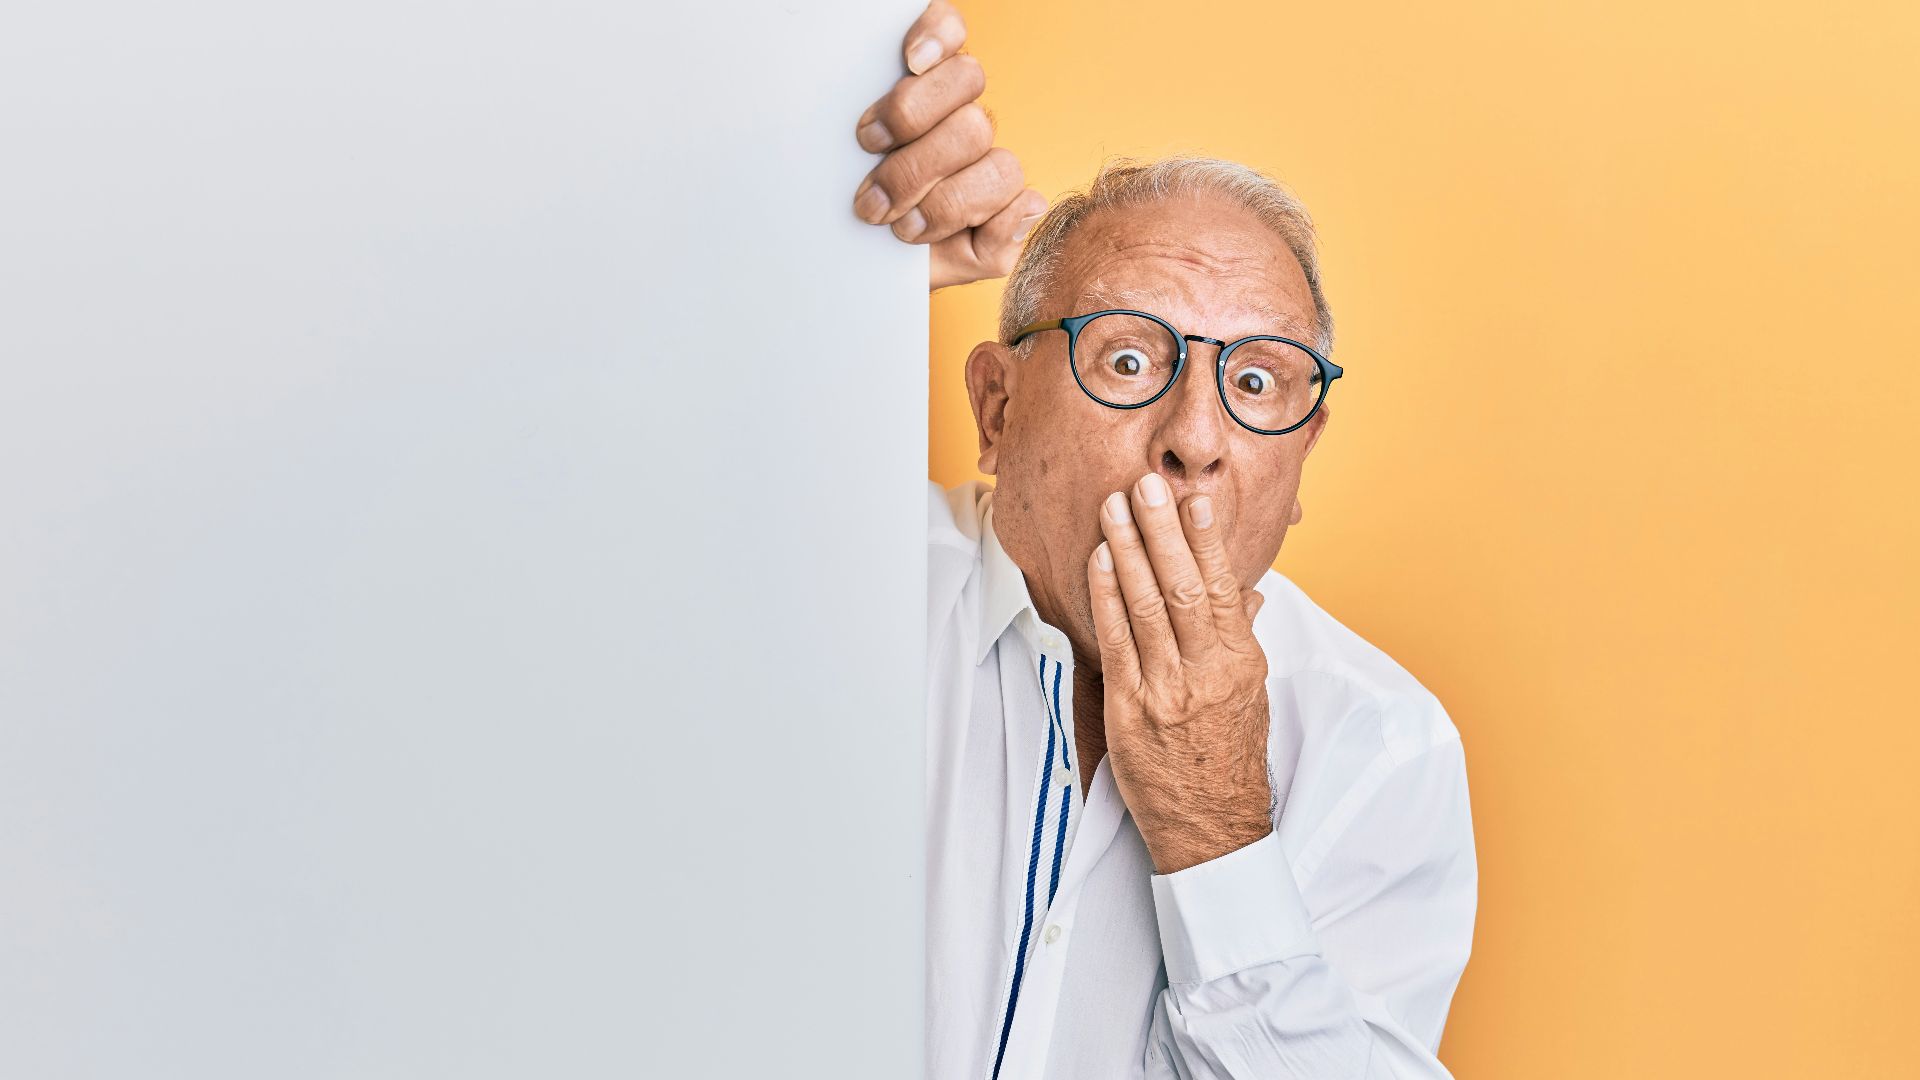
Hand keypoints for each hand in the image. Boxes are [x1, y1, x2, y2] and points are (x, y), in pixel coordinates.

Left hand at [851, 0, 1046, 291]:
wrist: (861, 277)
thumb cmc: (849, 224)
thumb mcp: (833, 190)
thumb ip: (847, 156)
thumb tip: (906, 134)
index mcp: (921, 91)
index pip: (949, 33)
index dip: (938, 35)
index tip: (909, 61)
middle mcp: (960, 117)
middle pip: (969, 93)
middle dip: (914, 146)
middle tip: (870, 192)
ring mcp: (988, 165)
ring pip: (993, 154)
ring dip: (942, 198)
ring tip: (898, 224)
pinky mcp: (1010, 215)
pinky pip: (1023, 206)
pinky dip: (998, 222)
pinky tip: (970, 233)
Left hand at [1087, 471, 1279, 874]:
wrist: (1211, 828)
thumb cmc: (1230, 759)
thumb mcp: (1252, 696)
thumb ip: (1245, 639)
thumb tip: (1250, 595)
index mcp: (1242, 664)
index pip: (1225, 589)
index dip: (1207, 541)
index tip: (1194, 501)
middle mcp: (1207, 673)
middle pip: (1184, 588)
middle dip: (1161, 532)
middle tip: (1145, 485)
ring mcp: (1167, 691)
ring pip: (1147, 607)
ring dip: (1128, 551)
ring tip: (1114, 508)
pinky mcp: (1131, 709)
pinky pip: (1117, 642)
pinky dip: (1106, 596)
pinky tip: (1099, 560)